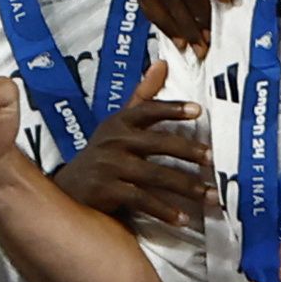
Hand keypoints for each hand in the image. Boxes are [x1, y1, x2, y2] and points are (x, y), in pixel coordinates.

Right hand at [46, 61, 211, 228]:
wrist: (67, 189)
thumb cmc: (102, 154)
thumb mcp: (118, 123)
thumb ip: (142, 97)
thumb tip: (162, 63)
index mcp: (118, 122)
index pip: (147, 110)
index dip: (172, 109)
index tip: (198, 111)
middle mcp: (113, 141)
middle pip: (157, 144)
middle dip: (188, 151)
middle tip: (213, 159)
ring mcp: (109, 166)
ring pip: (155, 175)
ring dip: (186, 187)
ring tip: (210, 196)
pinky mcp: (106, 191)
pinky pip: (142, 200)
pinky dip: (164, 210)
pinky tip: (183, 218)